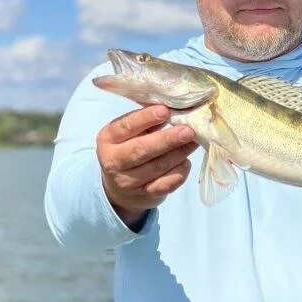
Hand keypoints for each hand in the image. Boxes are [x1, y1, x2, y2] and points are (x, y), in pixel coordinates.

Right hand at [96, 105, 197, 227]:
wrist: (119, 187)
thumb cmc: (128, 148)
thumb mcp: (129, 133)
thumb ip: (146, 120)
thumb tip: (175, 106)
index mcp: (108, 139)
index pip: (126, 126)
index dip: (146, 118)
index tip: (165, 111)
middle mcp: (114, 162)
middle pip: (141, 150)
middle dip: (167, 140)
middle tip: (188, 130)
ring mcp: (128, 182)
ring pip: (157, 168)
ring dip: (179, 154)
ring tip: (194, 141)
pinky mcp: (144, 196)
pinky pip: (166, 185)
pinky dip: (179, 172)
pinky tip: (186, 162)